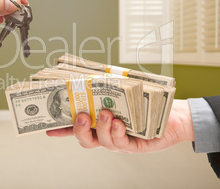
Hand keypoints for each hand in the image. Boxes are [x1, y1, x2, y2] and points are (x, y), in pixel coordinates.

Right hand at [46, 100, 193, 152]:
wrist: (171, 114)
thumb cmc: (145, 102)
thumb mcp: (122, 91)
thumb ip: (106, 86)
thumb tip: (91, 73)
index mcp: (99, 122)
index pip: (76, 127)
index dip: (62, 129)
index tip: (48, 128)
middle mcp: (106, 133)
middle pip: (85, 138)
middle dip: (78, 129)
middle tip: (80, 115)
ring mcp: (118, 140)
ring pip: (101, 141)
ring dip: (100, 127)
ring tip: (105, 114)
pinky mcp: (134, 145)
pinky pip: (121, 142)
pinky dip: (117, 133)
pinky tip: (119, 123)